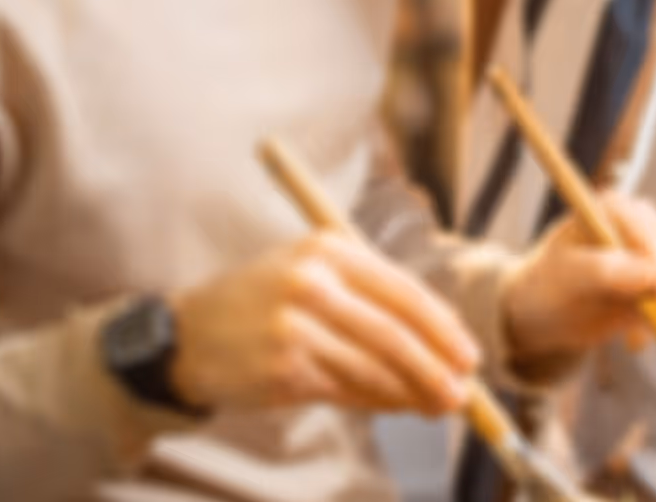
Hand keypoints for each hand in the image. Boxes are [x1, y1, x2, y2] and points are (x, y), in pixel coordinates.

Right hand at [168, 232, 477, 416]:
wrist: (187, 334)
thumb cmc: (263, 302)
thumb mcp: (312, 273)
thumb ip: (370, 296)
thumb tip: (439, 338)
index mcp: (327, 249)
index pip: (403, 290)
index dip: (442, 328)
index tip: (468, 355)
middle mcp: (310, 284)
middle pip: (393, 334)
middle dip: (435, 368)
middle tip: (462, 394)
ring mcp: (294, 328)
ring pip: (372, 368)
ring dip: (410, 392)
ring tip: (435, 405)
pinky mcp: (283, 370)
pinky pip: (345, 391)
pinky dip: (376, 402)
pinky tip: (393, 406)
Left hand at [500, 191, 655, 363]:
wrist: (544, 311)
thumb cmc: (547, 286)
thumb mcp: (568, 277)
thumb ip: (606, 271)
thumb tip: (652, 275)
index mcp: (614, 207)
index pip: (649, 237)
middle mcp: (639, 220)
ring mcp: (653, 248)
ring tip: (632, 341)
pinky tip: (634, 339)